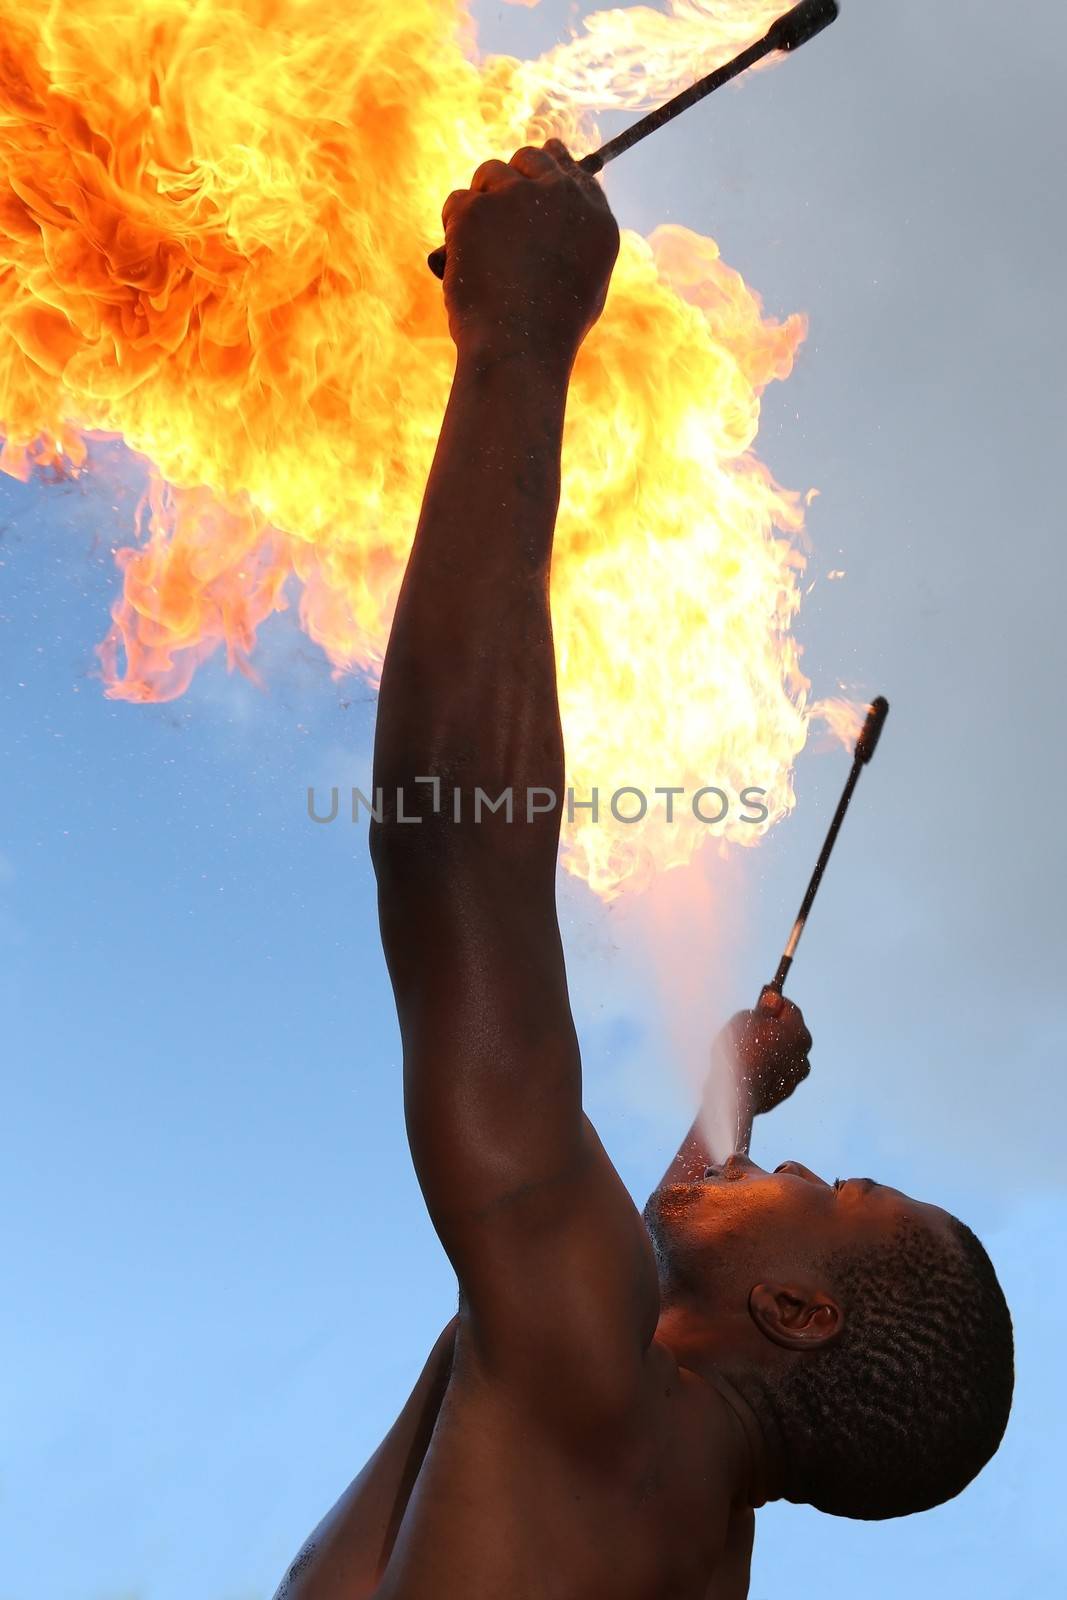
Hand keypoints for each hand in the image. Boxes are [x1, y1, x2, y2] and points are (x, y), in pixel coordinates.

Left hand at [440, 139, 619, 363]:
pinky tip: (461, 260)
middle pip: (530, 158)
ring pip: (490, 173)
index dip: (552, 162)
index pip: (573, 172)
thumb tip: (556, 221)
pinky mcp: (477, 208)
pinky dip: (454, 229)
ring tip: (479, 246)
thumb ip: (575, 245)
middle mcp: (561, 196)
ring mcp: (517, 197)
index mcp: (596, 219)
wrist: (518, 349)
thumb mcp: (584, 289)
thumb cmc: (549, 334)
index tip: (539, 158)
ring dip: (481, 201)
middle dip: (511, 177)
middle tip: (493, 204)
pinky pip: (458, 202)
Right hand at [713, 996, 812, 1117]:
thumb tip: (773, 1001)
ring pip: (783, 1056)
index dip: (774, 1003)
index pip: (790, 1008)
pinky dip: (766, 1070)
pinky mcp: (782, 1095)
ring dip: (771, 1051)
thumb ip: (763, 1009)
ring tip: (745, 1051)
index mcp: (799, 1032)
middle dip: (773, 1028)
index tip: (761, 1002)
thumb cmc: (740, 1050)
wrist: (734, 1095)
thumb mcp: (746, 1018)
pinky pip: (775, 1074)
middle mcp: (803, 1055)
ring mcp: (794, 1077)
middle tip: (750, 1026)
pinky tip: (747, 1069)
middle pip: (789, 1033)